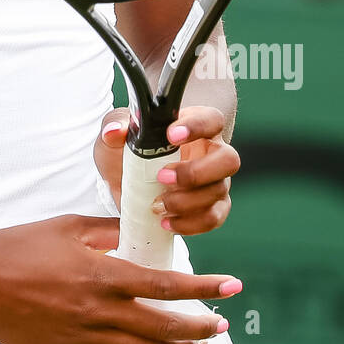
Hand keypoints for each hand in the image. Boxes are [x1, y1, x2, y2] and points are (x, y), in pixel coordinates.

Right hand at [0, 215, 242, 343]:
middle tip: (219, 323)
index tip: (230, 287)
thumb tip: (138, 229)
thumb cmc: (20, 246)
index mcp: (103, 274)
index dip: (203, 289)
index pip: (166, 286)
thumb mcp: (69, 226)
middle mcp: (100, 310)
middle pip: (164, 325)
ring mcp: (85, 338)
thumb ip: (109, 229)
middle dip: (199, 326)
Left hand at [94, 105, 239, 235]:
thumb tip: (114, 131)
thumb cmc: (126, 150)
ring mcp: (216, 181)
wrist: (124, 183)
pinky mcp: (212, 207)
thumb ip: (114, 126)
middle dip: (196, 172)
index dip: (197, 127)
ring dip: (187, 201)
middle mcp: (211, 152)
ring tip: (156, 204)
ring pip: (219, 191)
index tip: (171, 135)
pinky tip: (166, 222)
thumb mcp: (116, 135)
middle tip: (162, 177)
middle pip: (228, 159)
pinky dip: (190, 224)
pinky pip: (213, 218)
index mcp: (194, 125)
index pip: (210, 119)